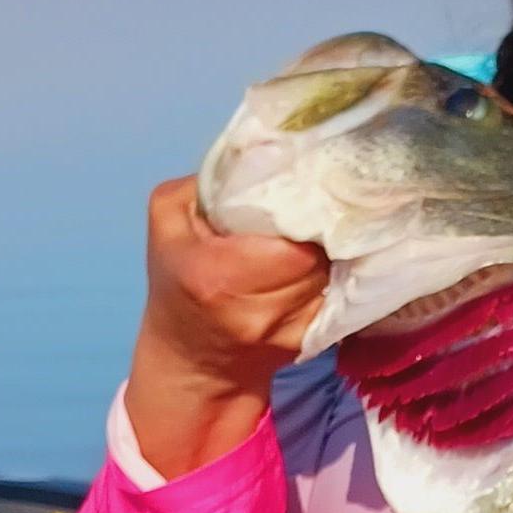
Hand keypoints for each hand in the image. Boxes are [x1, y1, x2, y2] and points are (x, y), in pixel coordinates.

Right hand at [125, 175, 328, 478]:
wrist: (195, 363)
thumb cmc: (177, 283)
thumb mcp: (167, 221)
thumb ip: (207, 183)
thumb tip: (264, 149)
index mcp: (219, 276)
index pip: (292, 239)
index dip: (310, 209)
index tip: (314, 184)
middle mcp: (261, 311)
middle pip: (321, 255)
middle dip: (328, 225)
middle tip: (330, 196)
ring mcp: (292, 332)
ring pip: (339, 274)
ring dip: (340, 248)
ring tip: (335, 221)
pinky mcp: (314, 341)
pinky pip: (344, 295)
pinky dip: (343, 272)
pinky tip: (336, 254)